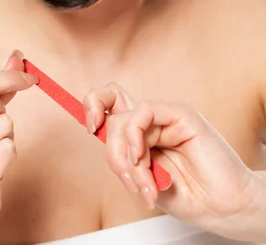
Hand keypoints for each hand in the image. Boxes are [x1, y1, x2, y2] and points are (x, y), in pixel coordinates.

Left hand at [83, 83, 256, 238]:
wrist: (220, 207)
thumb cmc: (186, 195)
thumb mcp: (142, 179)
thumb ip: (123, 156)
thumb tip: (98, 132)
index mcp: (139, 132)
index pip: (109, 103)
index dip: (92, 105)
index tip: (89, 127)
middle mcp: (150, 121)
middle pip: (111, 111)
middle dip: (112, 151)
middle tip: (127, 176)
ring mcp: (165, 115)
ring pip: (124, 119)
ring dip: (128, 157)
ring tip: (145, 183)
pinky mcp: (181, 113)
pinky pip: (145, 110)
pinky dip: (136, 135)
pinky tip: (143, 157)